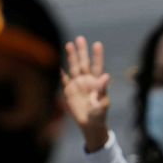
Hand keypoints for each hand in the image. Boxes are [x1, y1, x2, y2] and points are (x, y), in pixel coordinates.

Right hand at [62, 36, 110, 152]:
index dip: (97, 55)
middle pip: (84, 63)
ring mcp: (77, 85)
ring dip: (71, 57)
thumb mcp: (102, 103)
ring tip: (69, 44)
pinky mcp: (69, 91)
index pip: (98, 66)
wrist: (90, 124)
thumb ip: (102, 90)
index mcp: (97, 82)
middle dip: (82, 51)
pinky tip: (56, 63)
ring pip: (74, 68)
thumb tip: (106, 76)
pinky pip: (63, 79)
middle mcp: (87, 81)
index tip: (97, 44)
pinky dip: (59, 72)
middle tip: (80, 38)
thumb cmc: (99, 115)